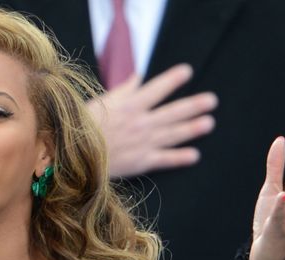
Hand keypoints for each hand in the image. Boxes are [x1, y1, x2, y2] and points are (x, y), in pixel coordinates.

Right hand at [87, 64, 217, 177]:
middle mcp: (140, 122)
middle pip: (173, 112)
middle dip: (194, 105)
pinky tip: (194, 155)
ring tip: (209, 123)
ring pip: (174, 134)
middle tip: (212, 100)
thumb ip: (122, 91)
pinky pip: (165, 159)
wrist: (72, 155)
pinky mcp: (140, 162)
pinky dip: (180, 158)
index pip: (157, 88)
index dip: (173, 79)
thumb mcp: (100, 103)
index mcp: (129, 105)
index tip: (187, 71)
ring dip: (193, 128)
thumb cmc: (81, 127)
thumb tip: (138, 77)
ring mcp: (143, 143)